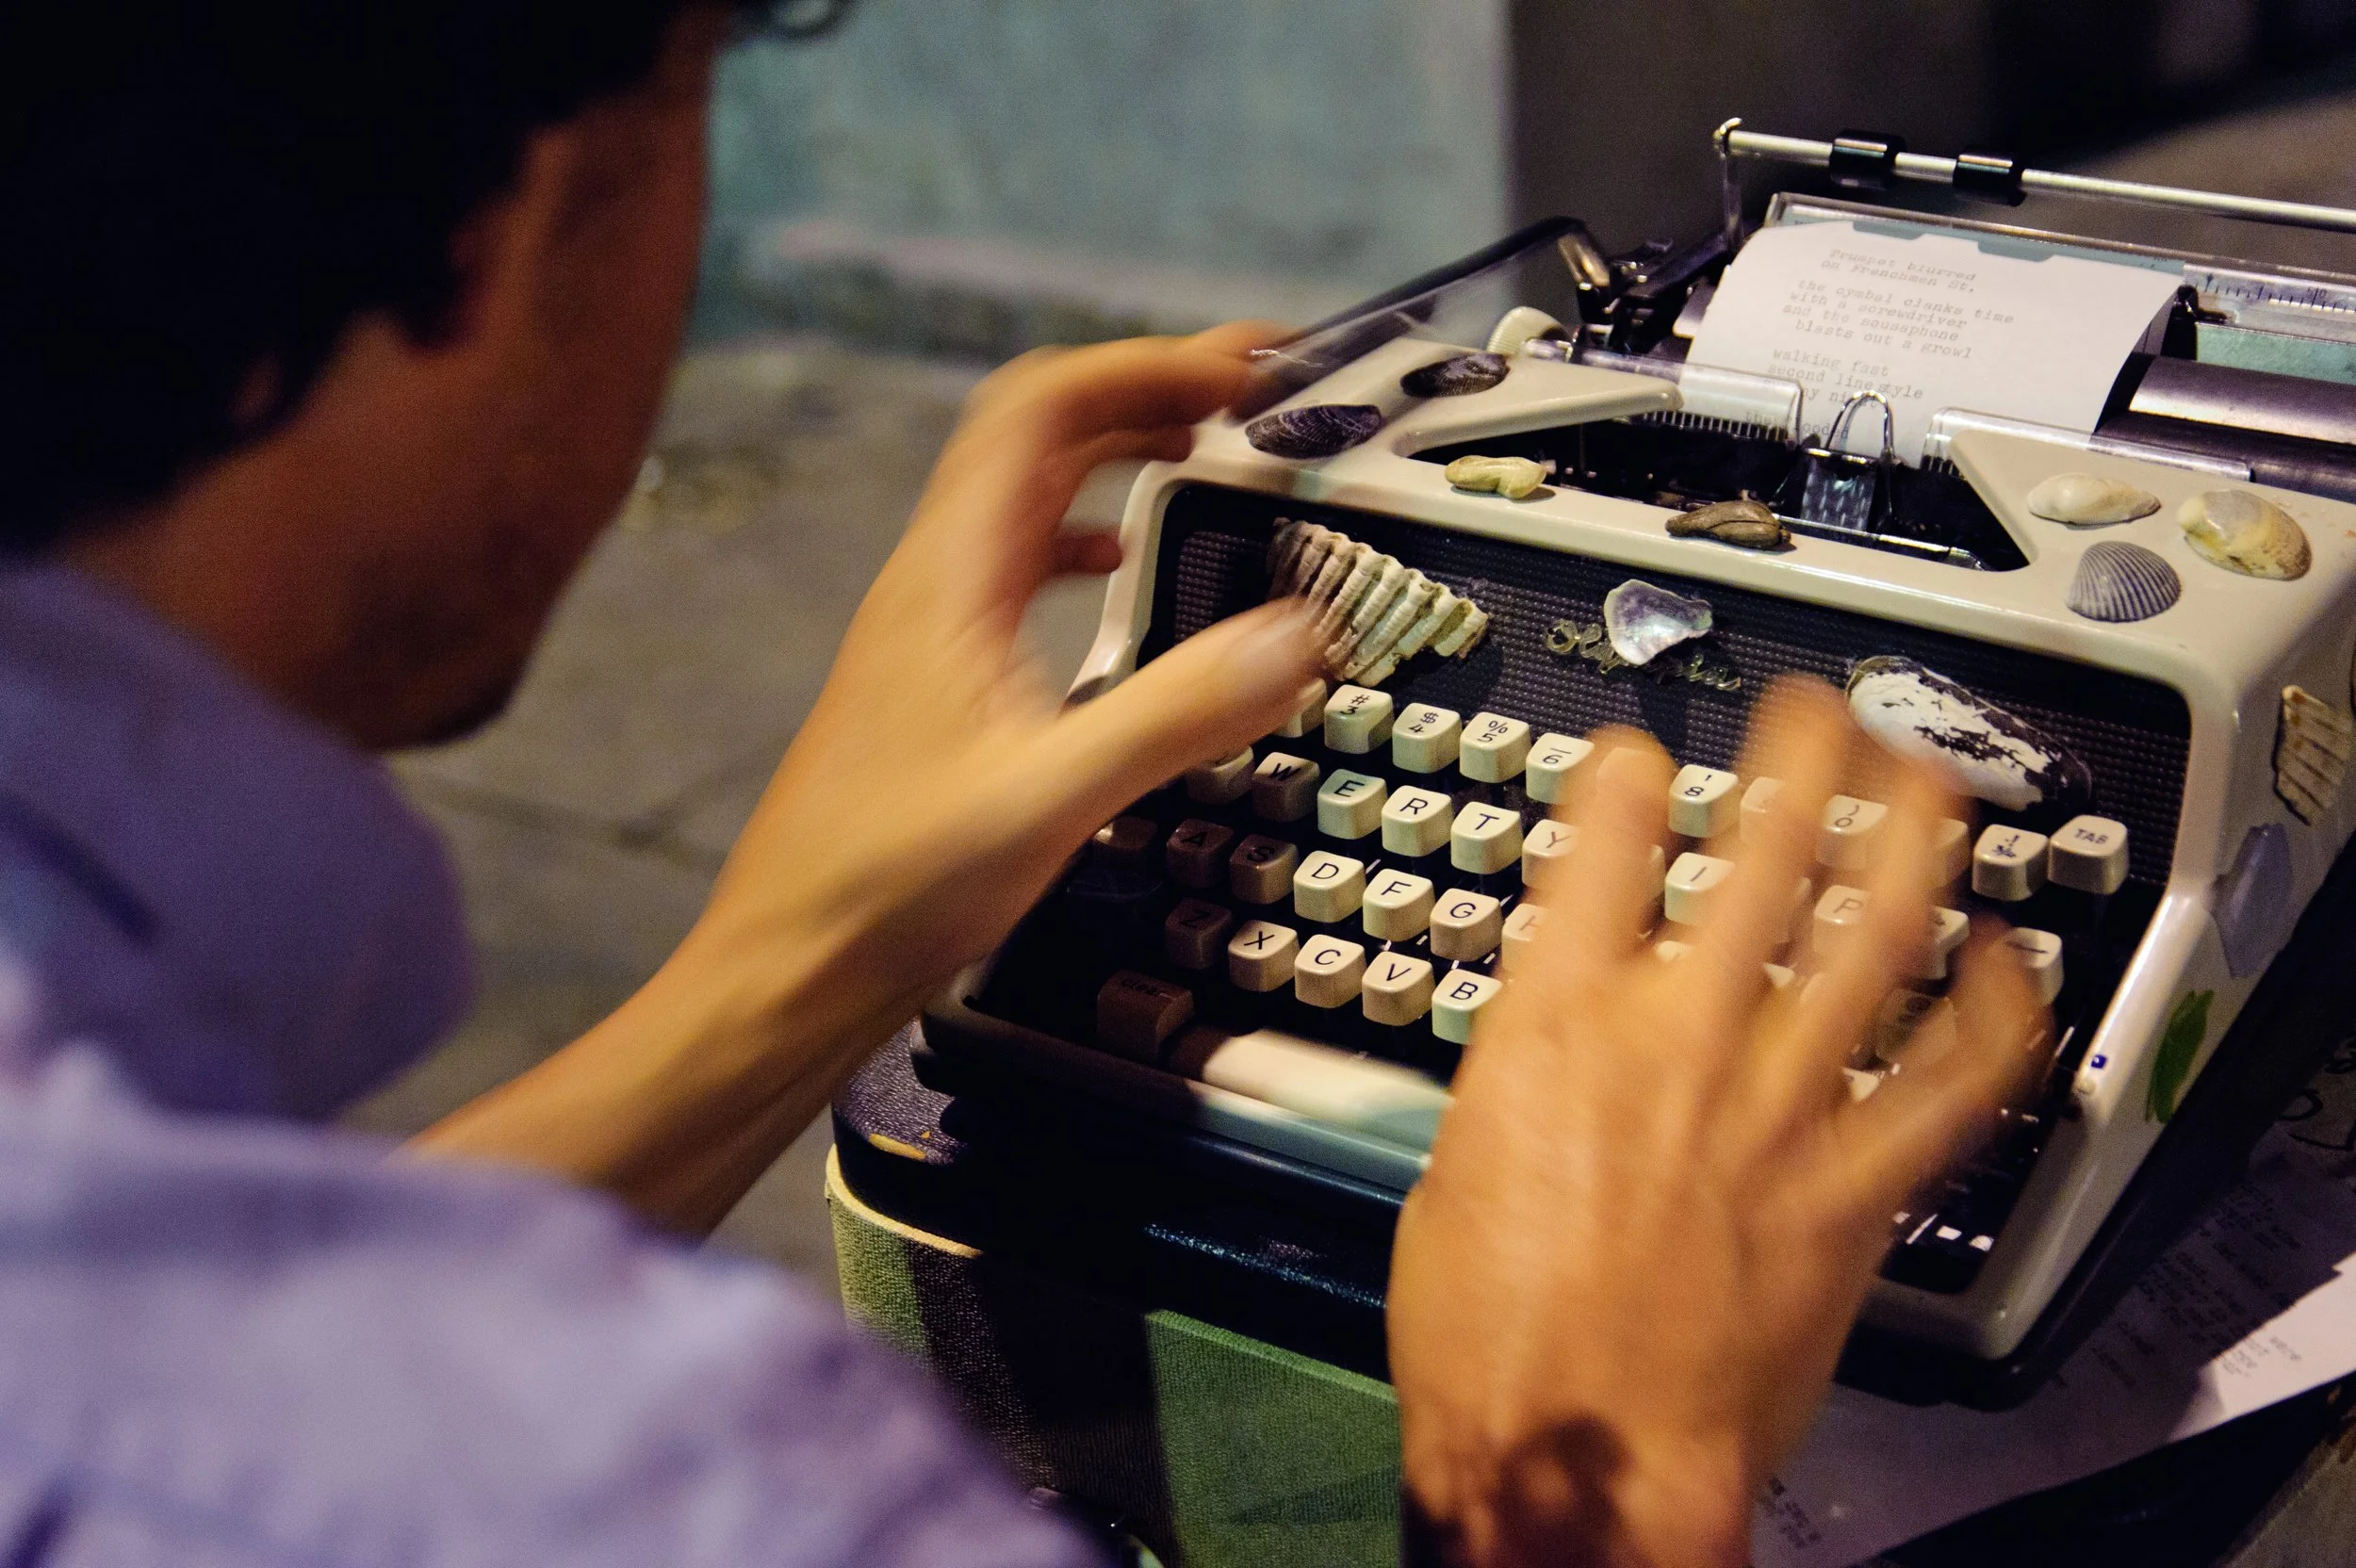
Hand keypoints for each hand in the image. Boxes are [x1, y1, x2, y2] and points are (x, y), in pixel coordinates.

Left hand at [415, 326, 1324, 1227]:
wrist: (785, 967)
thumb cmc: (892, 886)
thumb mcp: (1053, 799)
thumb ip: (1178, 711)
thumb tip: (1303, 632)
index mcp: (951, 576)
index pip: (1044, 407)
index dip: (1148, 363)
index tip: (1251, 369)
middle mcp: (932, 580)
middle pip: (1035, 429)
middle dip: (1144, 388)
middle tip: (1253, 394)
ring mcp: (926, 626)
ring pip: (1023, 493)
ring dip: (1115, 452)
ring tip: (1211, 453)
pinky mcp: (932, 678)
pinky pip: (1013, 563)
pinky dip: (1081, 535)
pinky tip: (1122, 569)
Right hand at [1389, 680, 2044, 1567]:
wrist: (1572, 1462)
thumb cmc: (1488, 1336)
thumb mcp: (1456, 1168)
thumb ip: (1522, 1079)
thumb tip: (1552, 1049)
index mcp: (1553, 1021)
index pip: (1606, 835)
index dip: (1630, 769)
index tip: (1641, 756)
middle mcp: (1676, 1033)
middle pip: (1763, 845)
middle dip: (1800, 753)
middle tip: (1819, 711)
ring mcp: (1778, 1101)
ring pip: (1875, 927)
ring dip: (1908, 833)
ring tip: (1923, 778)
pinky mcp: (1856, 1183)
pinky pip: (1958, 1075)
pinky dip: (1997, 1003)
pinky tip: (2007, 956)